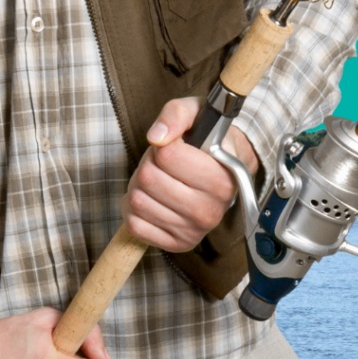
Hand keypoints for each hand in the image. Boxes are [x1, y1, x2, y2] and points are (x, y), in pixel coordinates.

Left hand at [121, 97, 257, 252]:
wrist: (223, 172)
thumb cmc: (206, 141)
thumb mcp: (196, 114)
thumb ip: (176, 115)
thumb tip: (157, 137)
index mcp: (223, 179)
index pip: (168, 156)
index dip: (163, 145)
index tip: (175, 145)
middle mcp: (211, 209)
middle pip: (148, 178)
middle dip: (148, 164)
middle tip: (163, 163)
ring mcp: (194, 230)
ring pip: (137, 201)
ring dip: (139, 185)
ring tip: (159, 180)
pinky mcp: (178, 244)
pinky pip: (134, 224)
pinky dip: (134, 209)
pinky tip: (151, 199)